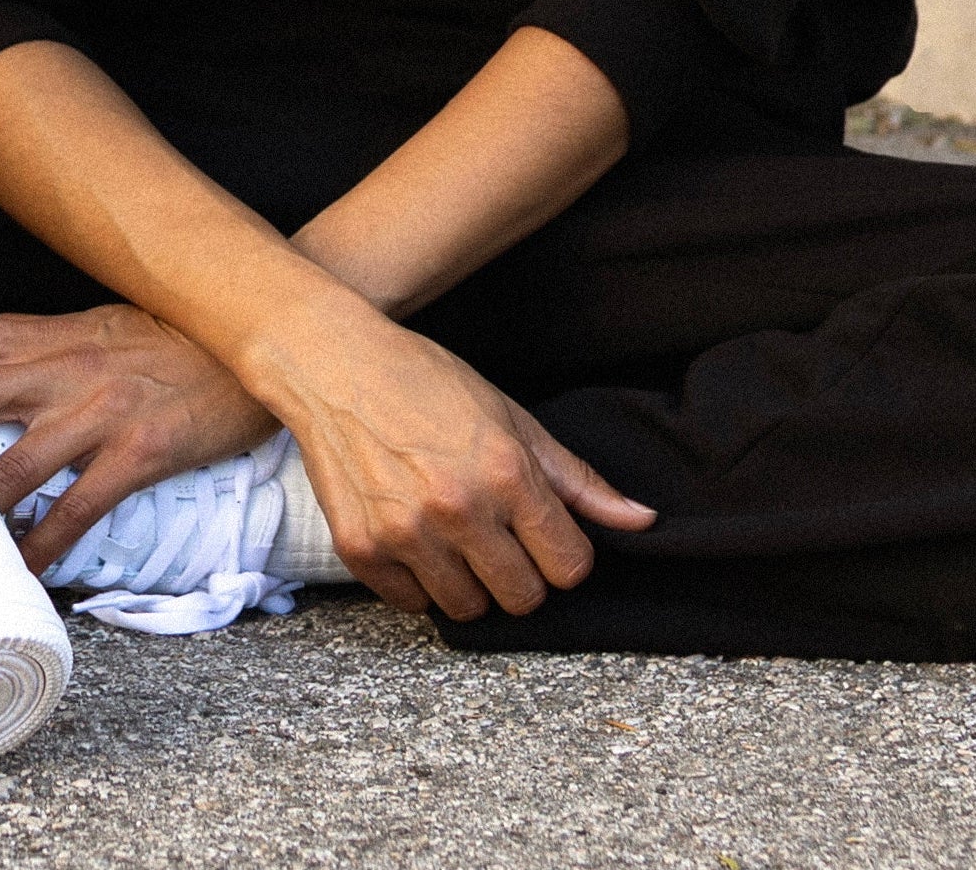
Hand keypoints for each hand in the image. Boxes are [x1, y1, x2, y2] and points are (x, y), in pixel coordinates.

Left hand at [0, 304, 278, 575]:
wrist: (256, 336)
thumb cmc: (177, 331)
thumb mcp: (103, 321)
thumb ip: (47, 339)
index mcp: (49, 334)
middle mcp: (62, 367)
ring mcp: (99, 409)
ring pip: (13, 460)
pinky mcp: (139, 449)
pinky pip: (79, 506)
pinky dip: (46, 543)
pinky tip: (21, 573)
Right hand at [243, 292, 655, 621]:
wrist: (333, 364)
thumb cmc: (427, 381)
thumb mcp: (511, 417)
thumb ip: (577, 479)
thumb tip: (642, 521)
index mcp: (506, 473)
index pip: (570, 567)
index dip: (563, 553)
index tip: (544, 534)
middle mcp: (458, 509)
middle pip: (523, 598)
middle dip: (521, 573)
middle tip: (497, 534)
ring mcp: (406, 535)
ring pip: (468, 610)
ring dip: (470, 581)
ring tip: (454, 534)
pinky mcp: (361, 552)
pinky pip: (413, 605)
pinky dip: (420, 581)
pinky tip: (414, 534)